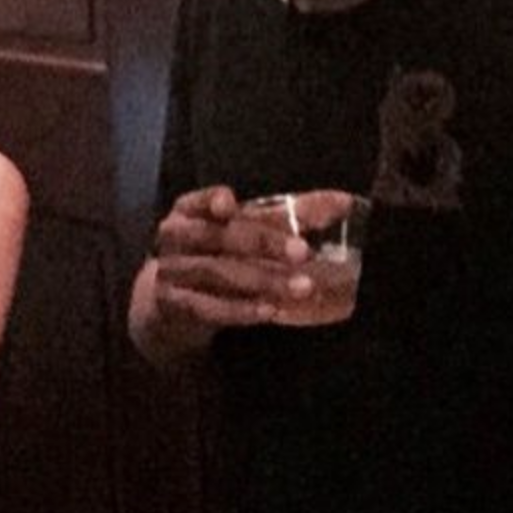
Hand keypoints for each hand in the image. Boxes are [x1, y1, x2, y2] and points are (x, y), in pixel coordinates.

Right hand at [150, 186, 312, 332]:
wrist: (170, 305)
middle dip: (262, 243)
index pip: (198, 201)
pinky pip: (208, 308)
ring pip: (218, 274)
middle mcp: (175, 238)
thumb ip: (287, 216)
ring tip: (302, 288)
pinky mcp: (176, 307)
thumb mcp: (242, 230)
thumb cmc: (216, 255)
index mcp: (188, 211)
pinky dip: (240, 310)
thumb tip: (342, 203)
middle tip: (303, 253)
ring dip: (263, 280)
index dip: (210, 201)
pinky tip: (270, 311)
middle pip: (217, 237)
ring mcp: (171, 274)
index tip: (229, 203)